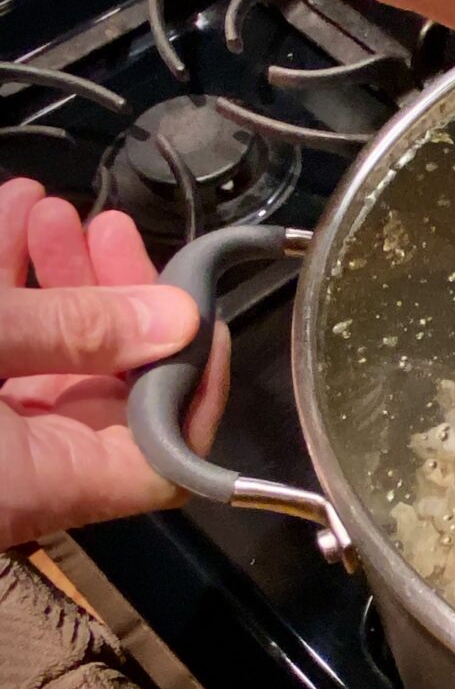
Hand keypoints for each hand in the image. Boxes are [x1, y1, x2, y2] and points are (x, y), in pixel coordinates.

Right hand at [0, 179, 229, 549]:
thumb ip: (72, 332)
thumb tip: (176, 316)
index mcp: (52, 481)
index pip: (169, 455)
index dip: (198, 386)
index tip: (200, 312)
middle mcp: (29, 465)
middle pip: (106, 383)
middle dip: (113, 293)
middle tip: (110, 227)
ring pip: (46, 351)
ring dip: (55, 275)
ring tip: (50, 207)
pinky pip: (1, 343)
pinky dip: (9, 280)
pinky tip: (10, 213)